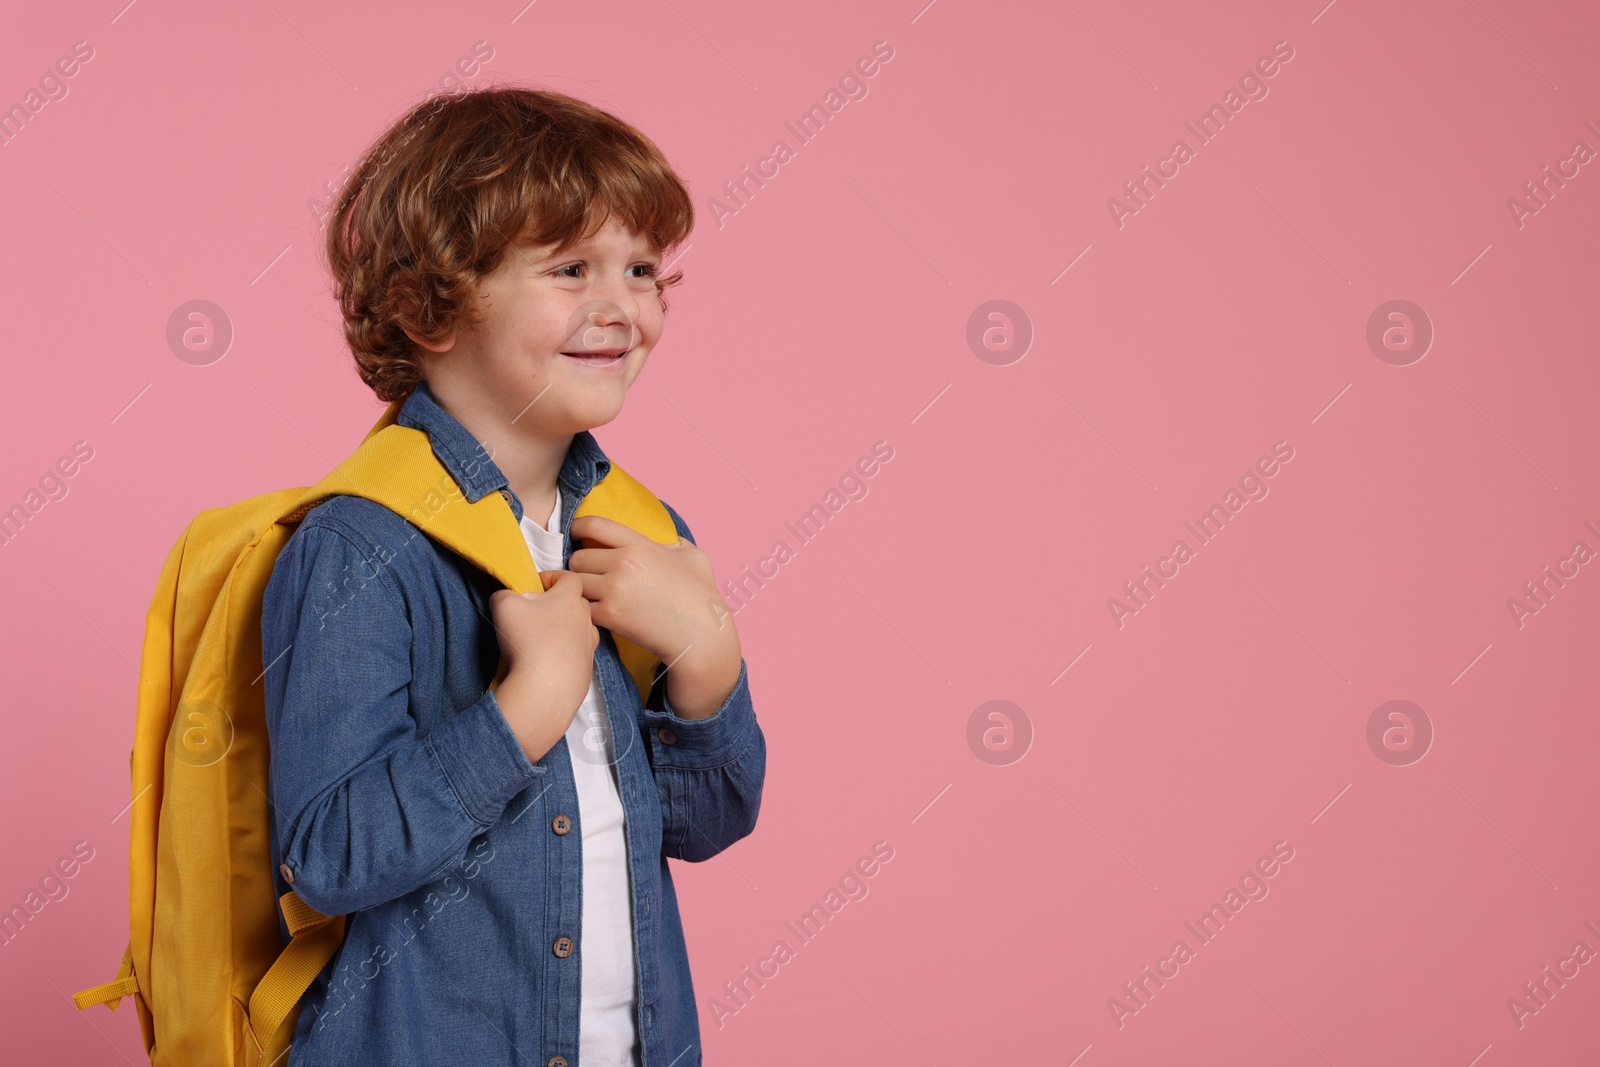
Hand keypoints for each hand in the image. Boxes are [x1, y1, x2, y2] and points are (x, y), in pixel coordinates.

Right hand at [488, 570, 598, 762]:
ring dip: (562, 630)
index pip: (569, 577)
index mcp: (570, 599)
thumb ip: (504, 594)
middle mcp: (585, 620)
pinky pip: (576, 654)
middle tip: (534, 613)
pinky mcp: (587, 668)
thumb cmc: (528, 641)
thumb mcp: (504, 606)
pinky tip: (546, 662)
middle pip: (575, 603)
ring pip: (578, 629)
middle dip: (556, 604)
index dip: (552, 577)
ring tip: (541, 639)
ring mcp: (589, 645)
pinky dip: (563, 654)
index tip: (536, 586)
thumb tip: (506, 598)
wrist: (546, 689)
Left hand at [563, 514, 741, 718]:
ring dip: (581, 591)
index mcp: (640, 545)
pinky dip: (586, 613)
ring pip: (575, 584)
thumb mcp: (695, 556)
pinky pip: (582, 608)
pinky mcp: (610, 616)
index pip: (594, 524)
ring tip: (593, 598)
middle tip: (591, 577)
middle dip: (581, 567)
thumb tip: (665, 541)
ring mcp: (614, 590)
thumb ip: (674, 543)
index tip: (577, 535)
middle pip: (577, 557)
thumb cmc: (701, 597)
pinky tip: (599, 616)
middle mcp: (623, 563)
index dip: (579, 528)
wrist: (701, 635)